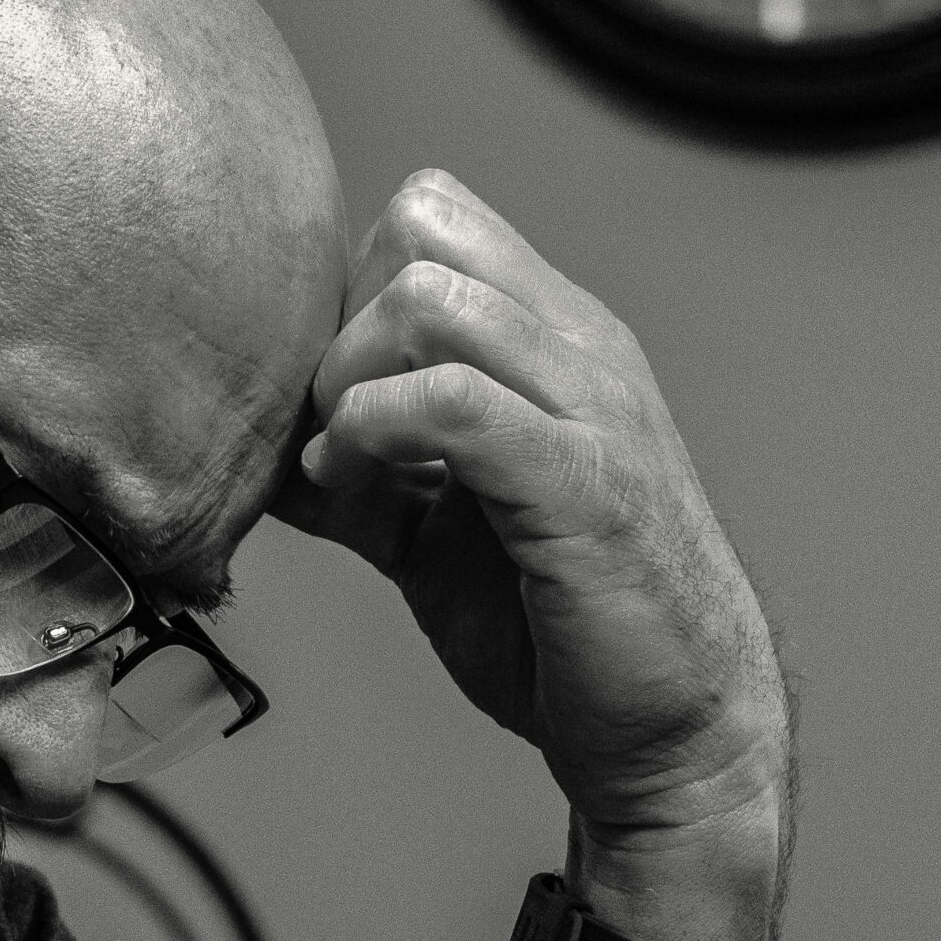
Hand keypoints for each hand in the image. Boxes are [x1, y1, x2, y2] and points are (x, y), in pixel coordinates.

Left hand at [276, 171, 791, 940]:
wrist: (677, 726)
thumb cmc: (566, 625)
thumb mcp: (441, 528)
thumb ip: (366, 472)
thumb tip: (263, 453)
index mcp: (556, 338)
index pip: (432, 215)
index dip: (350, 291)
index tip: (331, 397)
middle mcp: (581, 348)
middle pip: (421, 227)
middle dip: (341, 320)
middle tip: (329, 426)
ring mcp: (590, 406)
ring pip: (427, 298)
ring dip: (349, 377)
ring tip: (343, 461)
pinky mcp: (583, 483)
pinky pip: (451, 403)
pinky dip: (372, 434)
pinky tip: (356, 492)